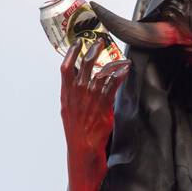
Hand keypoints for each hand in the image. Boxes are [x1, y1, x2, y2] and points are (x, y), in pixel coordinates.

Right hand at [60, 40, 130, 159]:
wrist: (83, 148)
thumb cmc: (77, 132)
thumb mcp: (68, 112)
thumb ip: (71, 96)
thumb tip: (76, 85)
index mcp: (66, 94)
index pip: (66, 68)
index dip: (71, 53)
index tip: (77, 43)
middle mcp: (78, 93)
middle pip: (86, 65)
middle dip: (93, 50)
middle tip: (99, 42)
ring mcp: (91, 97)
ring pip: (103, 72)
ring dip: (113, 62)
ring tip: (120, 57)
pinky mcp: (104, 104)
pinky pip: (114, 84)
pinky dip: (120, 74)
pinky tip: (125, 70)